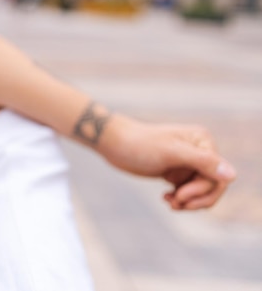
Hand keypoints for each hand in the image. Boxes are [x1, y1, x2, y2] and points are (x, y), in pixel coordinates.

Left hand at [98, 115, 236, 209]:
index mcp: (202, 141)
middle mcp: (199, 150)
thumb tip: (232, 175)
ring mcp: (188, 162)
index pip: (218, 176)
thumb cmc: (140, 145)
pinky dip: (180, 199)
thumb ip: (203, 162)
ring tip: (170, 202)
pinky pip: (188, 191)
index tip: (180, 196)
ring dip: (187, 201)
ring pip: (200, 191)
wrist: (114, 144)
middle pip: (212, 186)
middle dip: (195, 199)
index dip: (203, 191)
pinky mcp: (176, 171)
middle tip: (175, 204)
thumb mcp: (171, 153)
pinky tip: (165, 198)